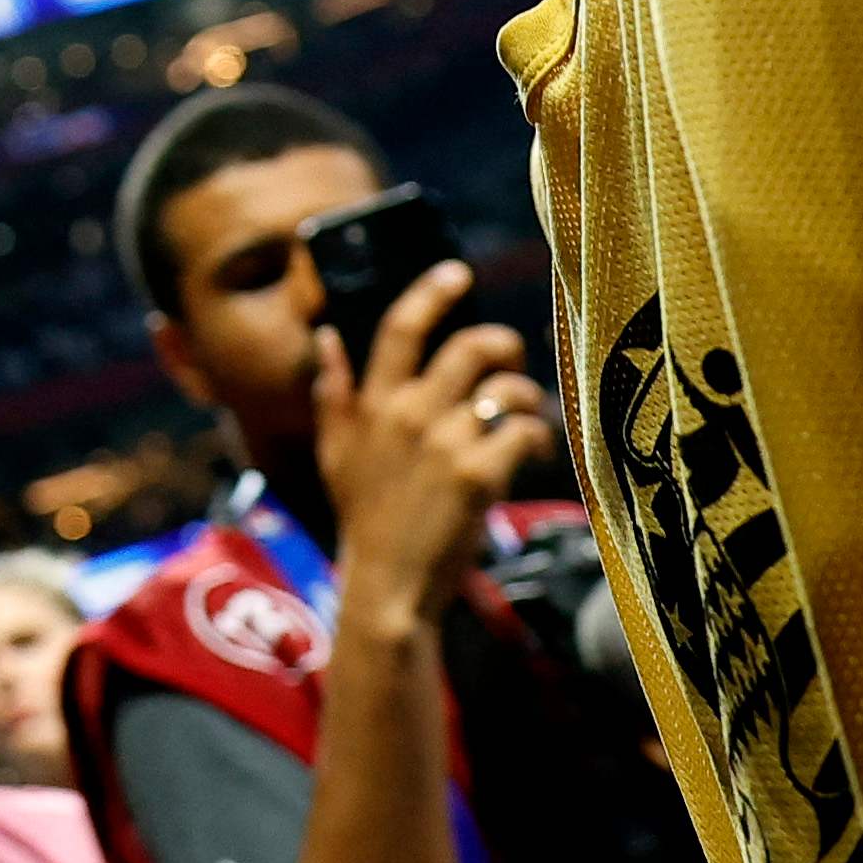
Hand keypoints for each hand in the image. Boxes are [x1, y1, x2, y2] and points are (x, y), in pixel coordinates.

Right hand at [309, 260, 548, 616]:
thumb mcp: (336, 455)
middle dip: (503, 346)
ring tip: (526, 421)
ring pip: (506, 390)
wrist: (388, 590)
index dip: (432, 293)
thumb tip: (326, 338)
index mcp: (373, 405)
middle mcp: (407, 413)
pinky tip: (533, 456)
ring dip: (526, 400)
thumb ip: (333, 395)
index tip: (459, 273)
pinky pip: (523, 432)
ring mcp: (442, 442)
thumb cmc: (365, 524)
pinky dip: (536, 440)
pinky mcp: (477, 474)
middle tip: (511, 361)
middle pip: (470, 348)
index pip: (400, 328)